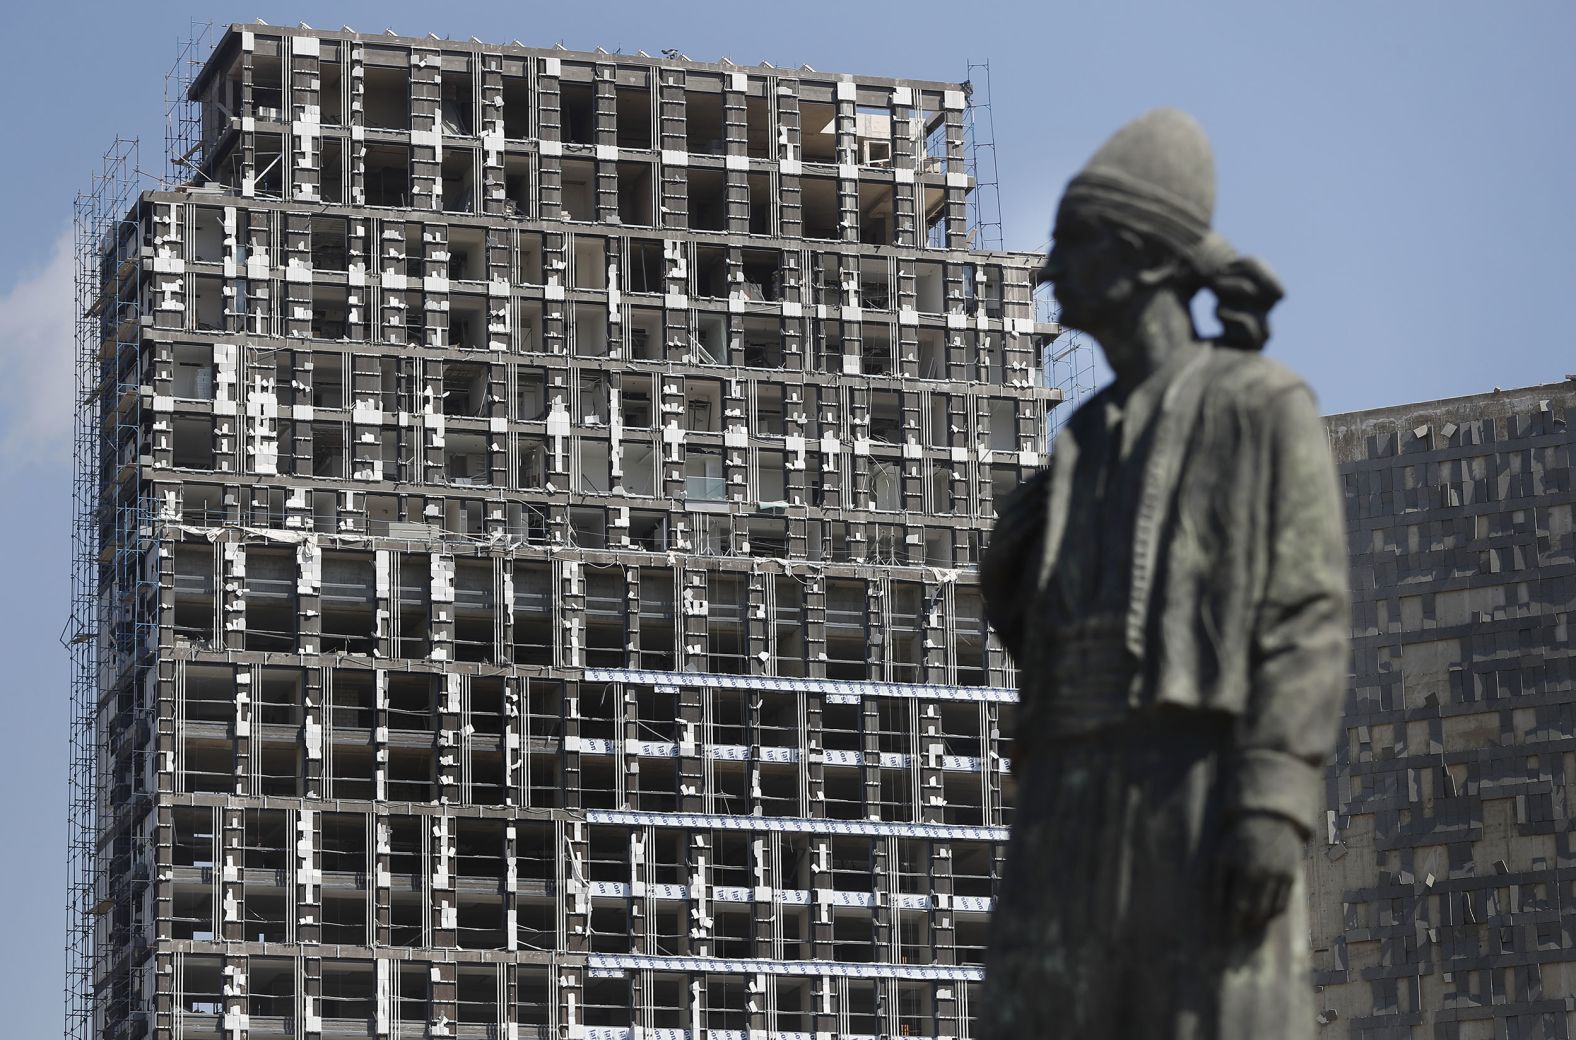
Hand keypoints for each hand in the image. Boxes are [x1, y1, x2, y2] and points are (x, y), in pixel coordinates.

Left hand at [1214, 812, 1304, 939]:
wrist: (1266, 820)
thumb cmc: (1236, 841)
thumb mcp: (1221, 858)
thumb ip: (1216, 884)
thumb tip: (1213, 913)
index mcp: (1245, 870)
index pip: (1238, 907)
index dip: (1232, 925)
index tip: (1225, 938)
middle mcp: (1266, 875)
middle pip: (1256, 913)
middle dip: (1245, 927)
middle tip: (1236, 935)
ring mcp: (1282, 876)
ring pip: (1271, 911)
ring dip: (1258, 922)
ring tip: (1247, 925)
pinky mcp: (1293, 876)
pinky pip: (1283, 904)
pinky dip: (1272, 913)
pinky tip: (1262, 914)